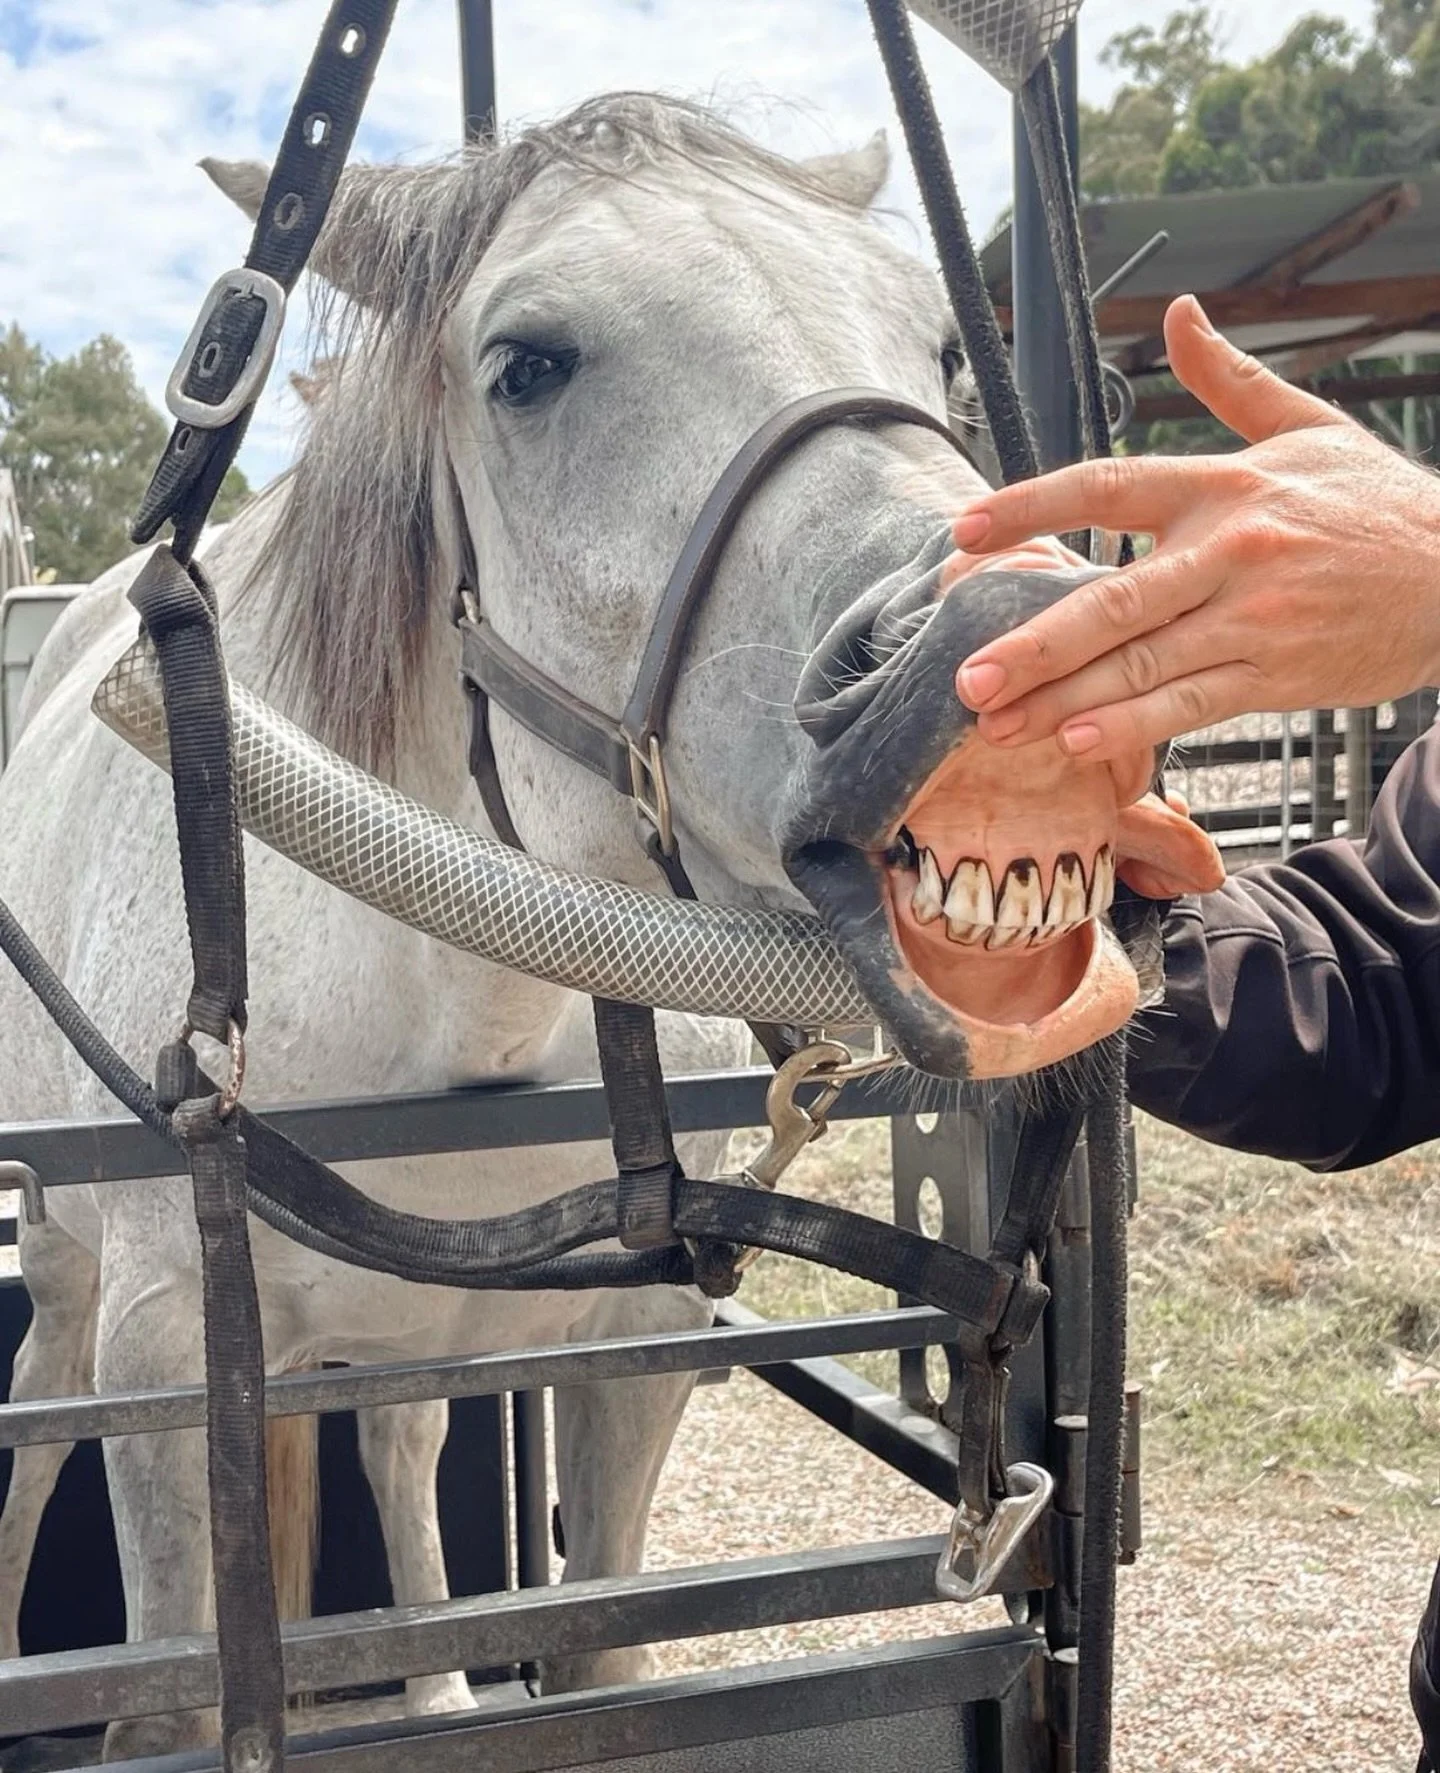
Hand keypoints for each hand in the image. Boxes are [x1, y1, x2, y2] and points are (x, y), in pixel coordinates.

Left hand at [949, 295, 1439, 761]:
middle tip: (965, 678)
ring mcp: (1253, 616)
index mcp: (1225, 485)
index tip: (966, 530)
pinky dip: (1134, 725)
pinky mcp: (1278, 672)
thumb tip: (1178, 314)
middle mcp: (1231, 549)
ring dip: (1062, 698)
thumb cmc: (1376, 505)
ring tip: (996, 725)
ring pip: (1142, 662)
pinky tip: (1078, 741)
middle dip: (1033, 643)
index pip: (1109, 485)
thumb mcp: (1307, 428)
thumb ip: (1229, 382)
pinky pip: (1192, 703)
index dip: (1032, 506)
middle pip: (1113, 598)